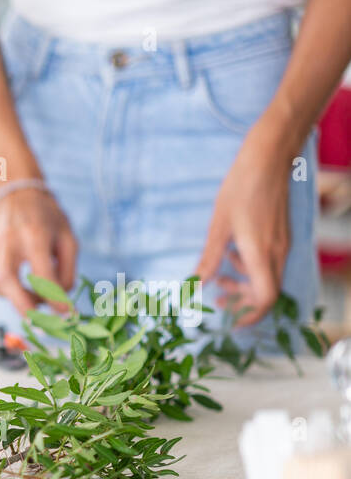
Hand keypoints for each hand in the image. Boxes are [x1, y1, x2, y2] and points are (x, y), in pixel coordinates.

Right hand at [0, 186, 77, 315]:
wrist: (16, 195)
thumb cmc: (46, 217)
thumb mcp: (67, 237)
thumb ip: (67, 269)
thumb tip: (61, 298)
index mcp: (34, 236)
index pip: (43, 275)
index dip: (56, 299)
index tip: (68, 314)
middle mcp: (9, 243)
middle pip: (9, 283)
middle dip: (27, 307)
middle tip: (45, 320)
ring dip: (17, 299)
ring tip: (35, 298)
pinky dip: (5, 292)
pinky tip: (18, 288)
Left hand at [196, 135, 291, 326]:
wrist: (268, 158)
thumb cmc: (241, 188)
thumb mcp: (218, 226)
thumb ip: (210, 259)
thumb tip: (196, 285)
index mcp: (261, 254)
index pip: (265, 298)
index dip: (250, 315)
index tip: (230, 321)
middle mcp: (277, 252)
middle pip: (267, 293)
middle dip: (244, 303)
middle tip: (220, 301)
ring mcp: (281, 243)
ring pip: (268, 278)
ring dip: (245, 284)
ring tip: (221, 277)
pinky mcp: (281, 235)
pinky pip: (269, 262)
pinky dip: (251, 267)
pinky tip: (233, 254)